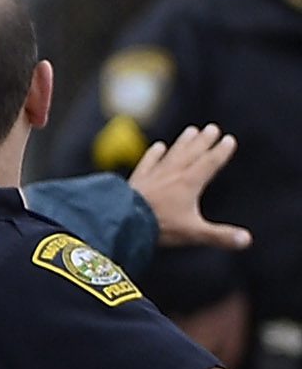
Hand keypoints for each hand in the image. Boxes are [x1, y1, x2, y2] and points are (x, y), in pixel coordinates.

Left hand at [132, 123, 252, 250]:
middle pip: (191, 154)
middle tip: (212, 127)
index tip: (229, 139)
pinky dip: (153, 155)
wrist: (123, 221)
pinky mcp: (135, 181)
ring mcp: (153, 177)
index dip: (220, 152)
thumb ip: (220, 236)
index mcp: (189, 184)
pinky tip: (158, 147)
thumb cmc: (159, 228)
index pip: (209, 164)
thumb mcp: (193, 233)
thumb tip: (246, 240)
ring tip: (191, 131)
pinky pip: (147, 164)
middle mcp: (172, 175)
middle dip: (203, 142)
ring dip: (183, 143)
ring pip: (171, 155)